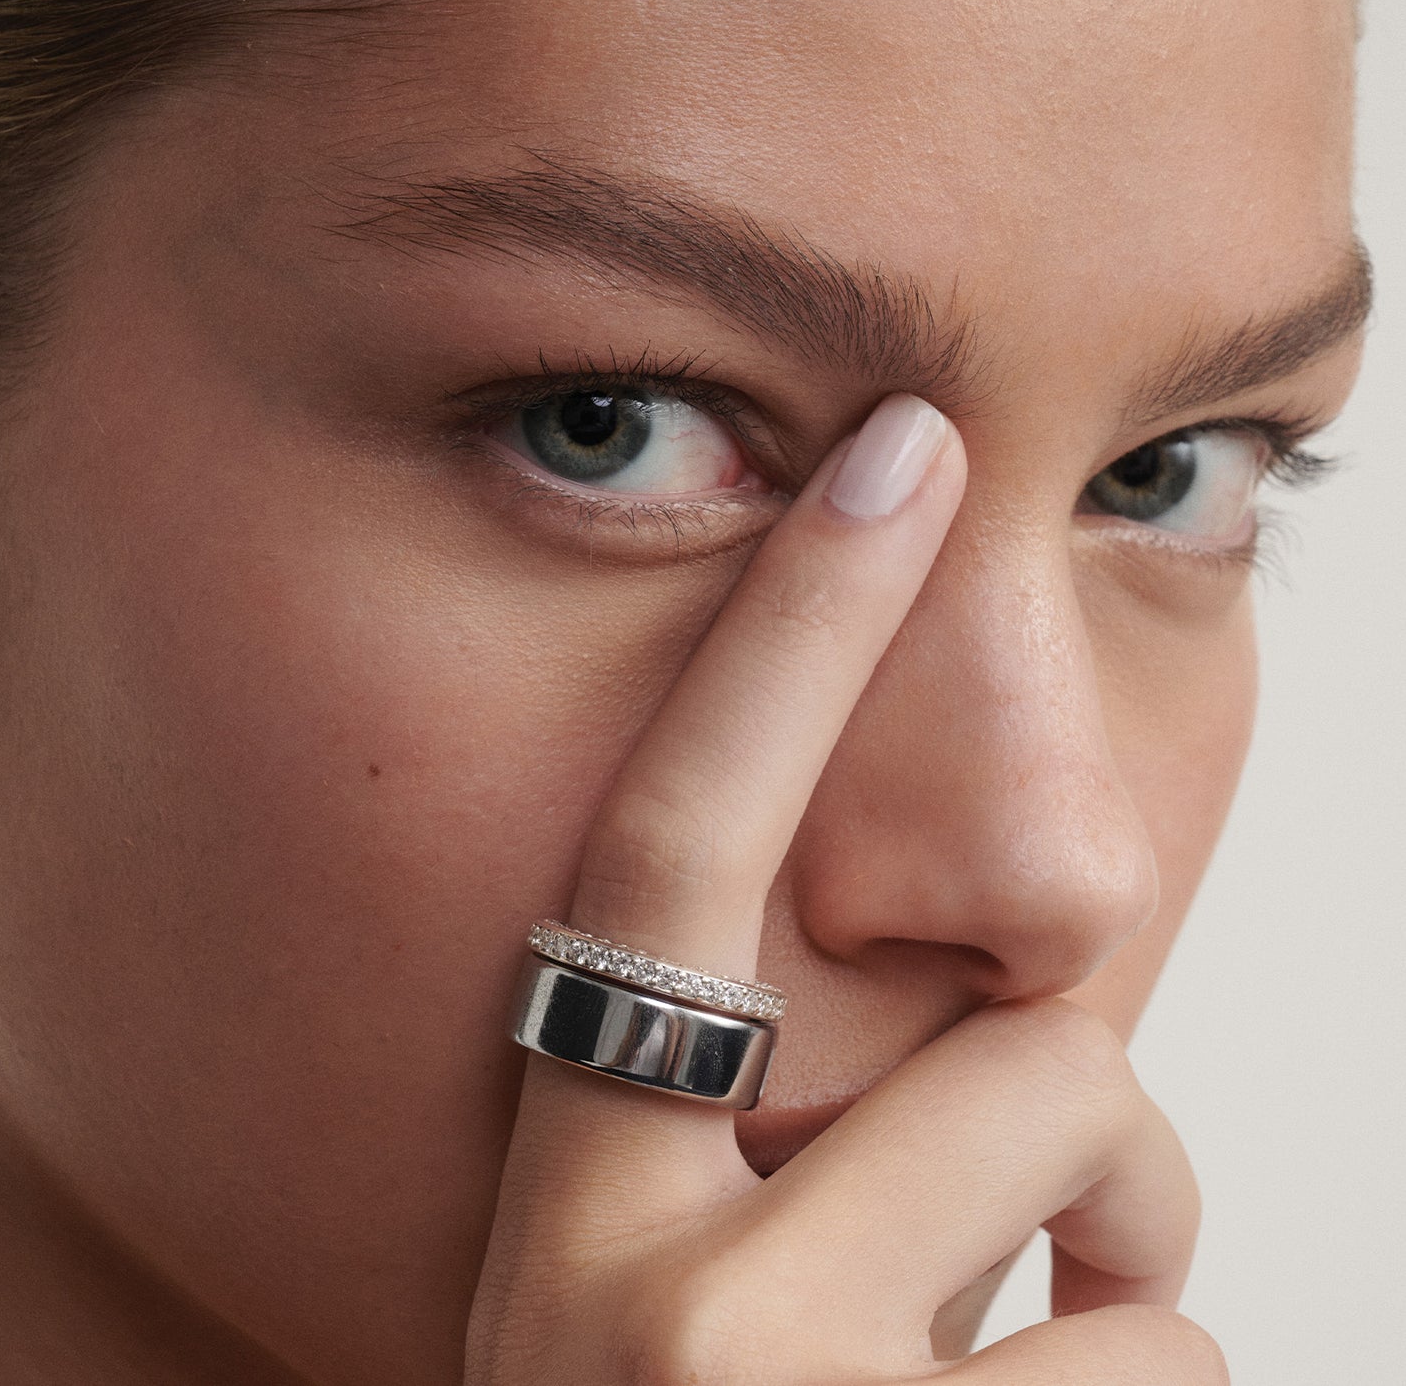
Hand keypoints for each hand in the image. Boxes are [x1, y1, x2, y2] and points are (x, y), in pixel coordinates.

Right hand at [466, 395, 1224, 1384]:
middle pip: (1004, 1045)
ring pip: (1119, 1214)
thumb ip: (771, 1138)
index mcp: (568, 1202)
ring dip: (1123, 1285)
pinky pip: (1177, 1364)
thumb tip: (976, 1016)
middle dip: (1077, 1095)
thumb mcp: (675, 1299)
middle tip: (1035, 1226)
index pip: (664, 849)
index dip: (776, 637)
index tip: (885, 452)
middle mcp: (641, 1302)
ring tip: (1015, 1384)